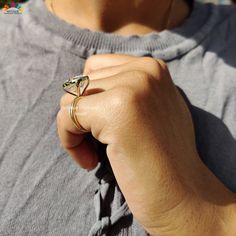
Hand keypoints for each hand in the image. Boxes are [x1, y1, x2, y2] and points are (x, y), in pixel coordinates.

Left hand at [57, 54, 235, 234]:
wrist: (182, 195)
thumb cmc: (162, 156)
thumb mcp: (150, 109)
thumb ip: (124, 90)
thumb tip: (84, 84)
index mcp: (152, 68)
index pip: (95, 68)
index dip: (90, 98)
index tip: (99, 126)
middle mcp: (144, 71)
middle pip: (81, 83)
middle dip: (82, 115)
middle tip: (96, 146)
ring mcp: (133, 87)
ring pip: (70, 99)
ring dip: (75, 129)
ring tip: (94, 153)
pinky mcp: (116, 111)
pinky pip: (66, 116)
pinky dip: (69, 141)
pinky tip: (89, 161)